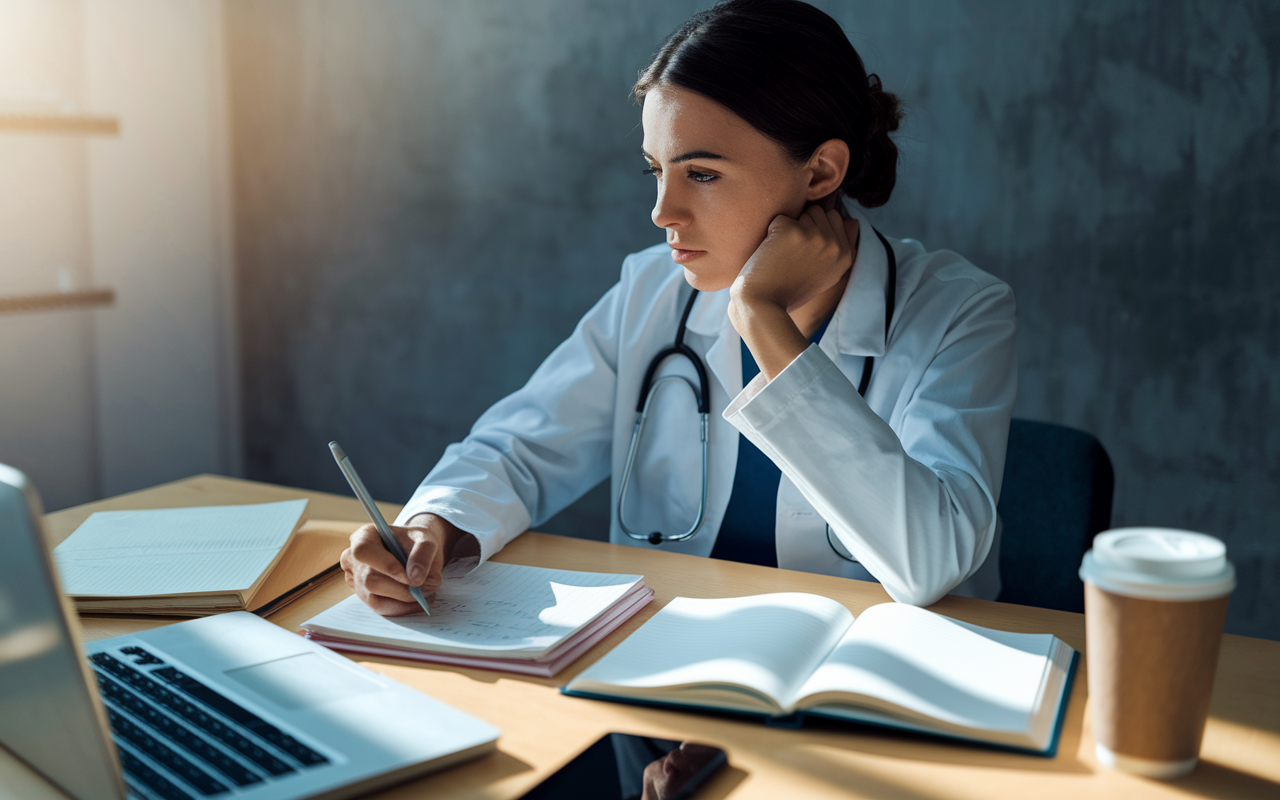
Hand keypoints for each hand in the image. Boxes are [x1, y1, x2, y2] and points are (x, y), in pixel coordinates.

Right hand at [339, 513, 465, 615]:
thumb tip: (415, 580)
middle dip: (402, 589)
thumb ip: (423, 554)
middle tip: (426, 589)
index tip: (410, 577)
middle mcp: (353, 558)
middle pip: (370, 580)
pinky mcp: (363, 595)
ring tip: (424, 595)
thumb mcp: (426, 540)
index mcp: (364, 536)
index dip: (386, 566)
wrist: (416, 551)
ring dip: (403, 600)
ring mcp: (355, 579)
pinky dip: (400, 608)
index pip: (363, 552)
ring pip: (374, 598)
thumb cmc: (417, 542)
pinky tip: (415, 603)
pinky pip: (379, 607)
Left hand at [731, 204, 857, 314]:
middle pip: (819, 211)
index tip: (804, 250)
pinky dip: (771, 233)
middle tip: (792, 253)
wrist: (764, 305)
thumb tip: (852, 221)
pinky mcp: (793, 231)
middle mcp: (835, 246)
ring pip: (802, 212)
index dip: (816, 228)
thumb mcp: (826, 275)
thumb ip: (838, 249)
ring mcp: (816, 237)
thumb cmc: (789, 292)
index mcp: (845, 256)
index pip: (835, 218)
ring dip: (789, 228)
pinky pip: (780, 218)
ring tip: (783, 254)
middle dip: (804, 225)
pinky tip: (771, 255)